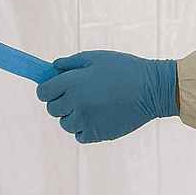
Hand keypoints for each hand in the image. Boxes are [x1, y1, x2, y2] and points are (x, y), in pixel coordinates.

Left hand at [36, 51, 178, 143]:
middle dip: (60, 100)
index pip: (42, 92)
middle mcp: (76, 105)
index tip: (56, 86)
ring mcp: (86, 122)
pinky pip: (79, 136)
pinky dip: (84, 128)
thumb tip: (52, 70)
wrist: (153, 90)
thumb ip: (69, 63)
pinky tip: (97, 116)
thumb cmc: (124, 69)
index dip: (47, 88)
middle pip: (52, 109)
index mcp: (73, 84)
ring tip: (90, 105)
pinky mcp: (98, 135)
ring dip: (72, 116)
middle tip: (77, 93)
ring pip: (65, 124)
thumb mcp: (95, 58)